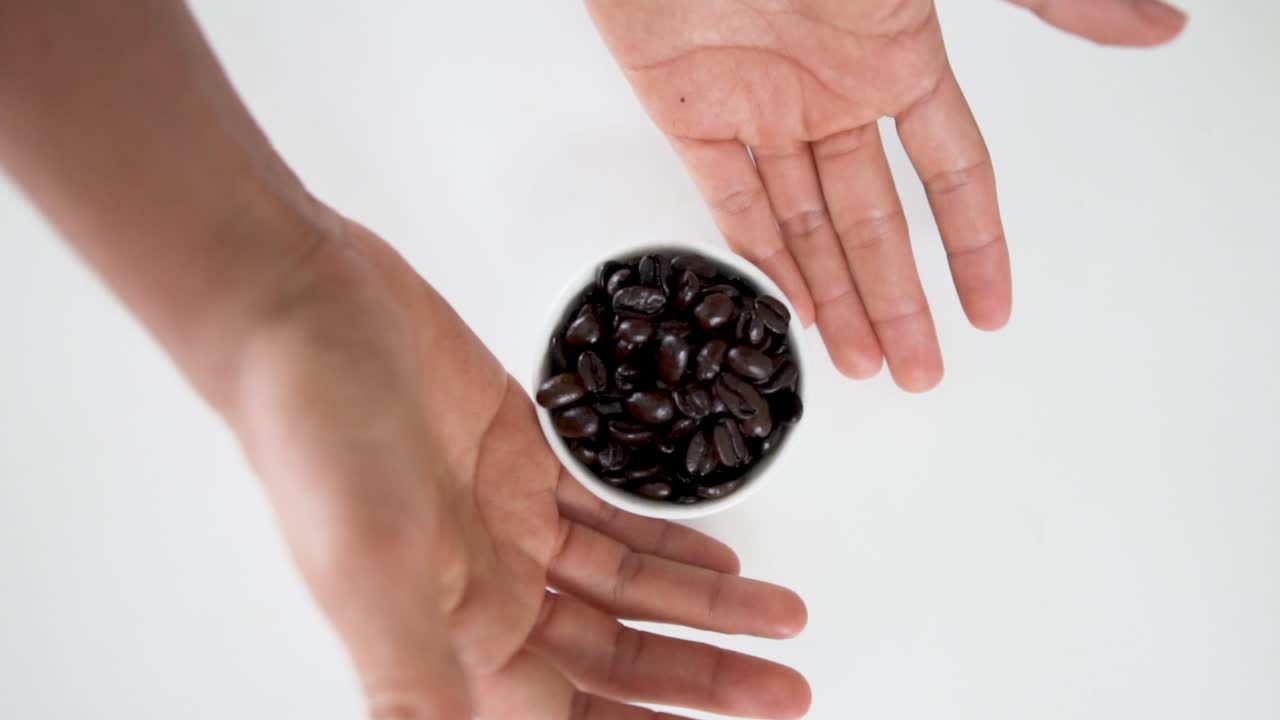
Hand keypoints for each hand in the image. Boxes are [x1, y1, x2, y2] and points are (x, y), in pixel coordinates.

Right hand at [231, 216, 810, 718]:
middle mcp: (485, 593)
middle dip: (704, 680)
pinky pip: (613, 517)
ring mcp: (506, 525)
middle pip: (617, 660)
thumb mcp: (372, 563)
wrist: (304, 303)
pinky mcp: (522, 460)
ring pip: (626, 590)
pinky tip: (719, 555)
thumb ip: (418, 674)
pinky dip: (669, 540)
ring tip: (782, 620)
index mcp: (454, 637)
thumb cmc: (316, 430)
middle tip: (788, 693)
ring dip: (704, 609)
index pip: (572, 719)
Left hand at [587, 0, 1185, 390]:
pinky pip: (729, 201)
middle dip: (900, 301)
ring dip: (835, 298)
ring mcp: (761, 109)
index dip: (975, 243)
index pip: (953, 172)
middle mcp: (832, 95)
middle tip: (920, 372)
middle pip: (877, 222)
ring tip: (862, 365)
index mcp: (895, 59)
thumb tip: (1156, 25)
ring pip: (806, 226)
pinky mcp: (690, 115)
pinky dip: (758, 256)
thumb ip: (1044, 5)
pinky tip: (790, 308)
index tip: (992, 309)